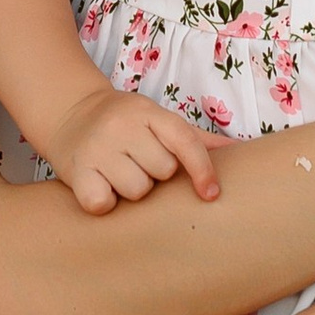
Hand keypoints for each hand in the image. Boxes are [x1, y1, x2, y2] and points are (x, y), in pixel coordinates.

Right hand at [49, 81, 219, 213]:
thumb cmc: (126, 124)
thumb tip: (244, 152)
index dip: (202, 170)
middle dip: (155, 175)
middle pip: (162, 171)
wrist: (69, 113)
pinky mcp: (75, 171)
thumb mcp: (159, 121)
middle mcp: (122, 125)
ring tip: (119, 174)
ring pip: (136, 190)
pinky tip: (102, 187)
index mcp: (148, 112)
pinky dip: (105, 201)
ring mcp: (97, 147)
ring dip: (132, 190)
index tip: (211, 194)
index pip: (184, 141)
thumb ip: (198, 141)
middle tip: (139, 164)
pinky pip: (103, 203)